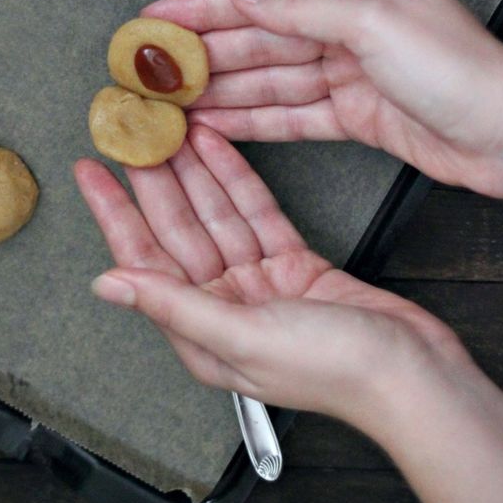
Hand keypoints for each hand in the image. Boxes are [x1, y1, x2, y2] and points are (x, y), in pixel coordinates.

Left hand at [74, 124, 466, 433]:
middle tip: (129, 132)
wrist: (412, 375)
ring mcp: (259, 286)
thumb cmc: (335, 371)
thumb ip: (174, 306)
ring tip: (168, 128)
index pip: (142, 260)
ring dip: (191, 173)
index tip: (90, 171)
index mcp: (199, 334)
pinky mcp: (296, 266)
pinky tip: (216, 149)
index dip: (114, 213)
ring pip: (215, 217)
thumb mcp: (242, 335)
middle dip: (151, 181)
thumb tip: (107, 285)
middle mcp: (223, 309)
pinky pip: (256, 215)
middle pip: (176, 232)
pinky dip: (236, 181)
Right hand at [143, 0, 502, 198]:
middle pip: (262, 37)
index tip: (157, 16)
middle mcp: (350, 28)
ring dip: (221, 89)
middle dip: (205, 52)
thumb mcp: (375, 22)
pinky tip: (216, 124)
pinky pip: (292, 115)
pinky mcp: (357, 117)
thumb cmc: (459, 70)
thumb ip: (303, 9)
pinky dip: (253, 120)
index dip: (206, 4)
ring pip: (271, 79)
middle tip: (153, 68)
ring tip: (172, 102)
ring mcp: (352, 74)